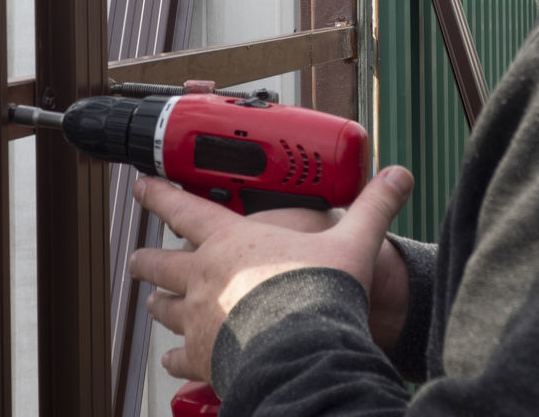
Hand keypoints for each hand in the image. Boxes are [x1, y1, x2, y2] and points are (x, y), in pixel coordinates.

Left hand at [128, 166, 414, 383]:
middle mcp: (204, 277)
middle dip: (146, 261)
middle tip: (138, 259)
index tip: (140, 186)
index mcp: (230, 242)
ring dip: (159, 304)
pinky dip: (175, 360)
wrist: (305, 349)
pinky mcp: (203, 357)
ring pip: (163, 308)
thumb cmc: (320, 292)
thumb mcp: (351, 242)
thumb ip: (371, 208)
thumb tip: (400, 177)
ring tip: (155, 304)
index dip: (159, 194)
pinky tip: (174, 362)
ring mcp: (199, 319)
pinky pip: (178, 359)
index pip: (183, 208)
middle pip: (159, 264)